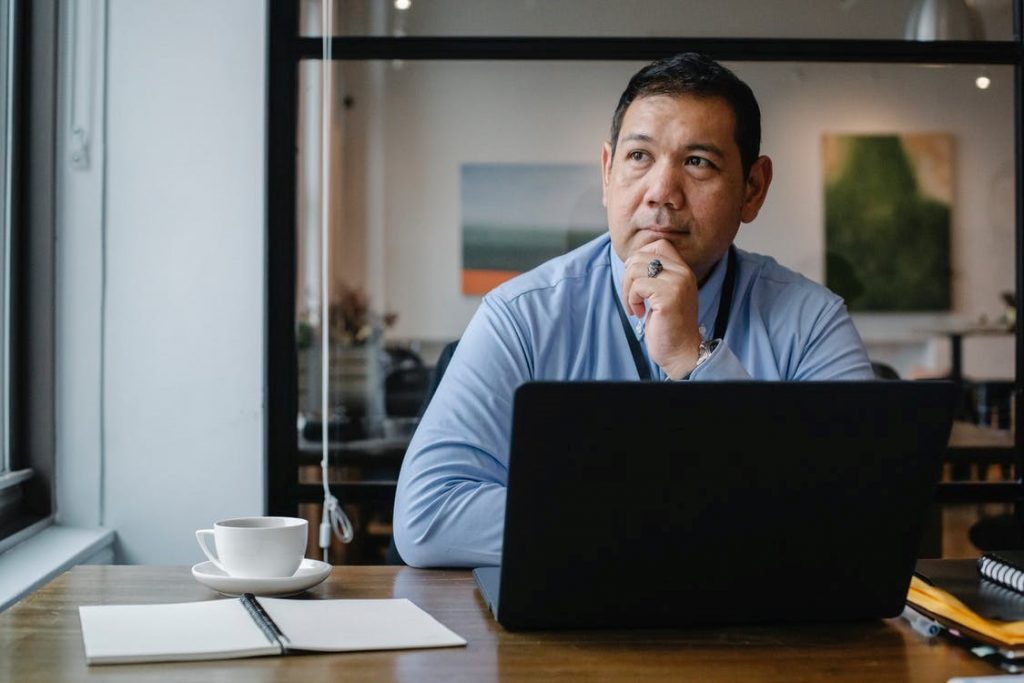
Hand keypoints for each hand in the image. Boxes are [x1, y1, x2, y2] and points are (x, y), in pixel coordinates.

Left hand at [622, 239, 702, 378]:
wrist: (681, 351)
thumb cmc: (667, 325)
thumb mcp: (663, 293)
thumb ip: (654, 275)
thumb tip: (630, 261)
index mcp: (683, 270)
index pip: (658, 245)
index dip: (640, 259)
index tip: (637, 282)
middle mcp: (683, 273)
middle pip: (641, 256)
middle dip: (628, 278)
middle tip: (632, 299)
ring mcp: (677, 283)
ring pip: (635, 269)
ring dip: (628, 291)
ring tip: (635, 307)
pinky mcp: (668, 296)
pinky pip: (637, 286)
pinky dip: (631, 301)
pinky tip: (640, 313)